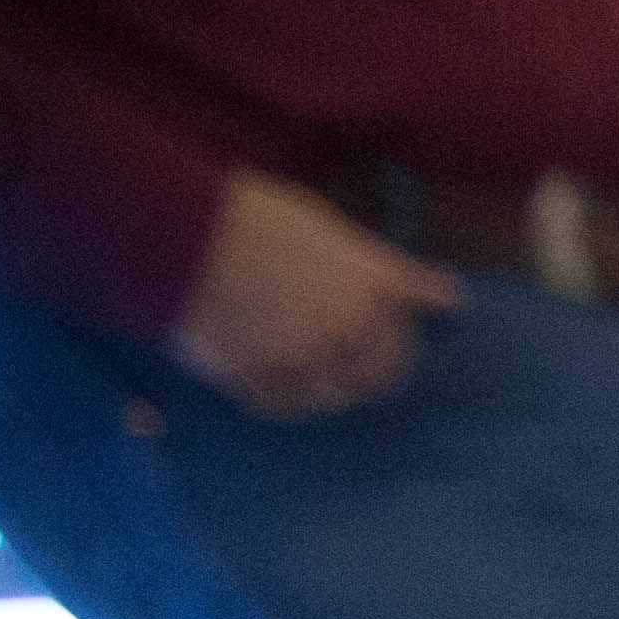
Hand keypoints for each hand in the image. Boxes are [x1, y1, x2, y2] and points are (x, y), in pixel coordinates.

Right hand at [168, 170, 459, 418]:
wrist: (174, 232)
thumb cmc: (240, 212)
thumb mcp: (317, 221)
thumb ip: (366, 258)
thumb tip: (432, 287)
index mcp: (368, 280)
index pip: (416, 299)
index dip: (425, 302)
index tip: (443, 302)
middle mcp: (351, 328)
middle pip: (385, 369)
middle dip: (381, 363)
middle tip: (369, 358)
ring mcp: (308, 360)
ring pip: (338, 395)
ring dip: (331, 386)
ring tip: (315, 372)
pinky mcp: (262, 380)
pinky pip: (284, 406)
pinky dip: (283, 398)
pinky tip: (274, 385)